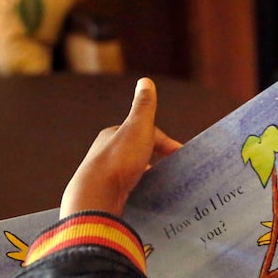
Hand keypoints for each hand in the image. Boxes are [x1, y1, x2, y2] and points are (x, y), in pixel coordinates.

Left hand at [60, 78, 181, 217]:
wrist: (97, 195)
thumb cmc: (119, 159)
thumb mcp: (138, 127)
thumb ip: (144, 106)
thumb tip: (146, 81)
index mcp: (113, 134)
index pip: (144, 132)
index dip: (164, 141)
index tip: (180, 154)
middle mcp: (105, 152)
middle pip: (137, 152)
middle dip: (155, 158)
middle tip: (172, 170)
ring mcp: (104, 175)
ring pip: (131, 171)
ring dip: (147, 175)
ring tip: (162, 185)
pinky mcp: (105, 194)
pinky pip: (127, 189)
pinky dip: (139, 190)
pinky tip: (146, 196)